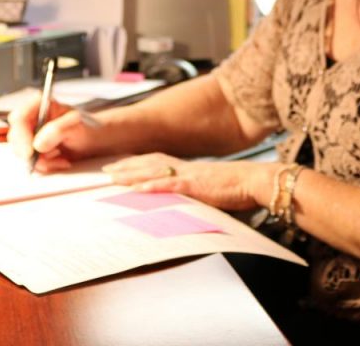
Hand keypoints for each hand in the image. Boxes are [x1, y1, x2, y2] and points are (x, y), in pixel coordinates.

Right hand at [7, 92, 102, 172]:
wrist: (94, 141)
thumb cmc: (87, 128)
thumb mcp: (76, 126)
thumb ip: (57, 131)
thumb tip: (38, 144)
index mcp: (40, 105)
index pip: (19, 118)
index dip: (21, 136)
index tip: (30, 152)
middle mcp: (32, 118)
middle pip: (15, 136)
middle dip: (31, 152)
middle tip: (50, 157)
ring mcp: (31, 134)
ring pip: (22, 152)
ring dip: (42, 160)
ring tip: (61, 156)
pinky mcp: (34, 149)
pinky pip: (31, 161)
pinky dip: (46, 165)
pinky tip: (60, 160)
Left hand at [102, 153, 275, 211]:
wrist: (254, 181)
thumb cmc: (237, 186)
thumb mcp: (209, 187)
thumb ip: (193, 190)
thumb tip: (181, 198)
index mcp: (188, 168)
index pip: (156, 161)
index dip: (136, 162)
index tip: (118, 165)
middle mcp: (185, 167)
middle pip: (149, 162)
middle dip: (126, 166)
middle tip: (104, 170)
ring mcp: (188, 175)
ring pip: (153, 171)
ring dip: (131, 174)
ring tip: (112, 177)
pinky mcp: (194, 185)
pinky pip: (169, 185)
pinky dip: (152, 186)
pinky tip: (138, 189)